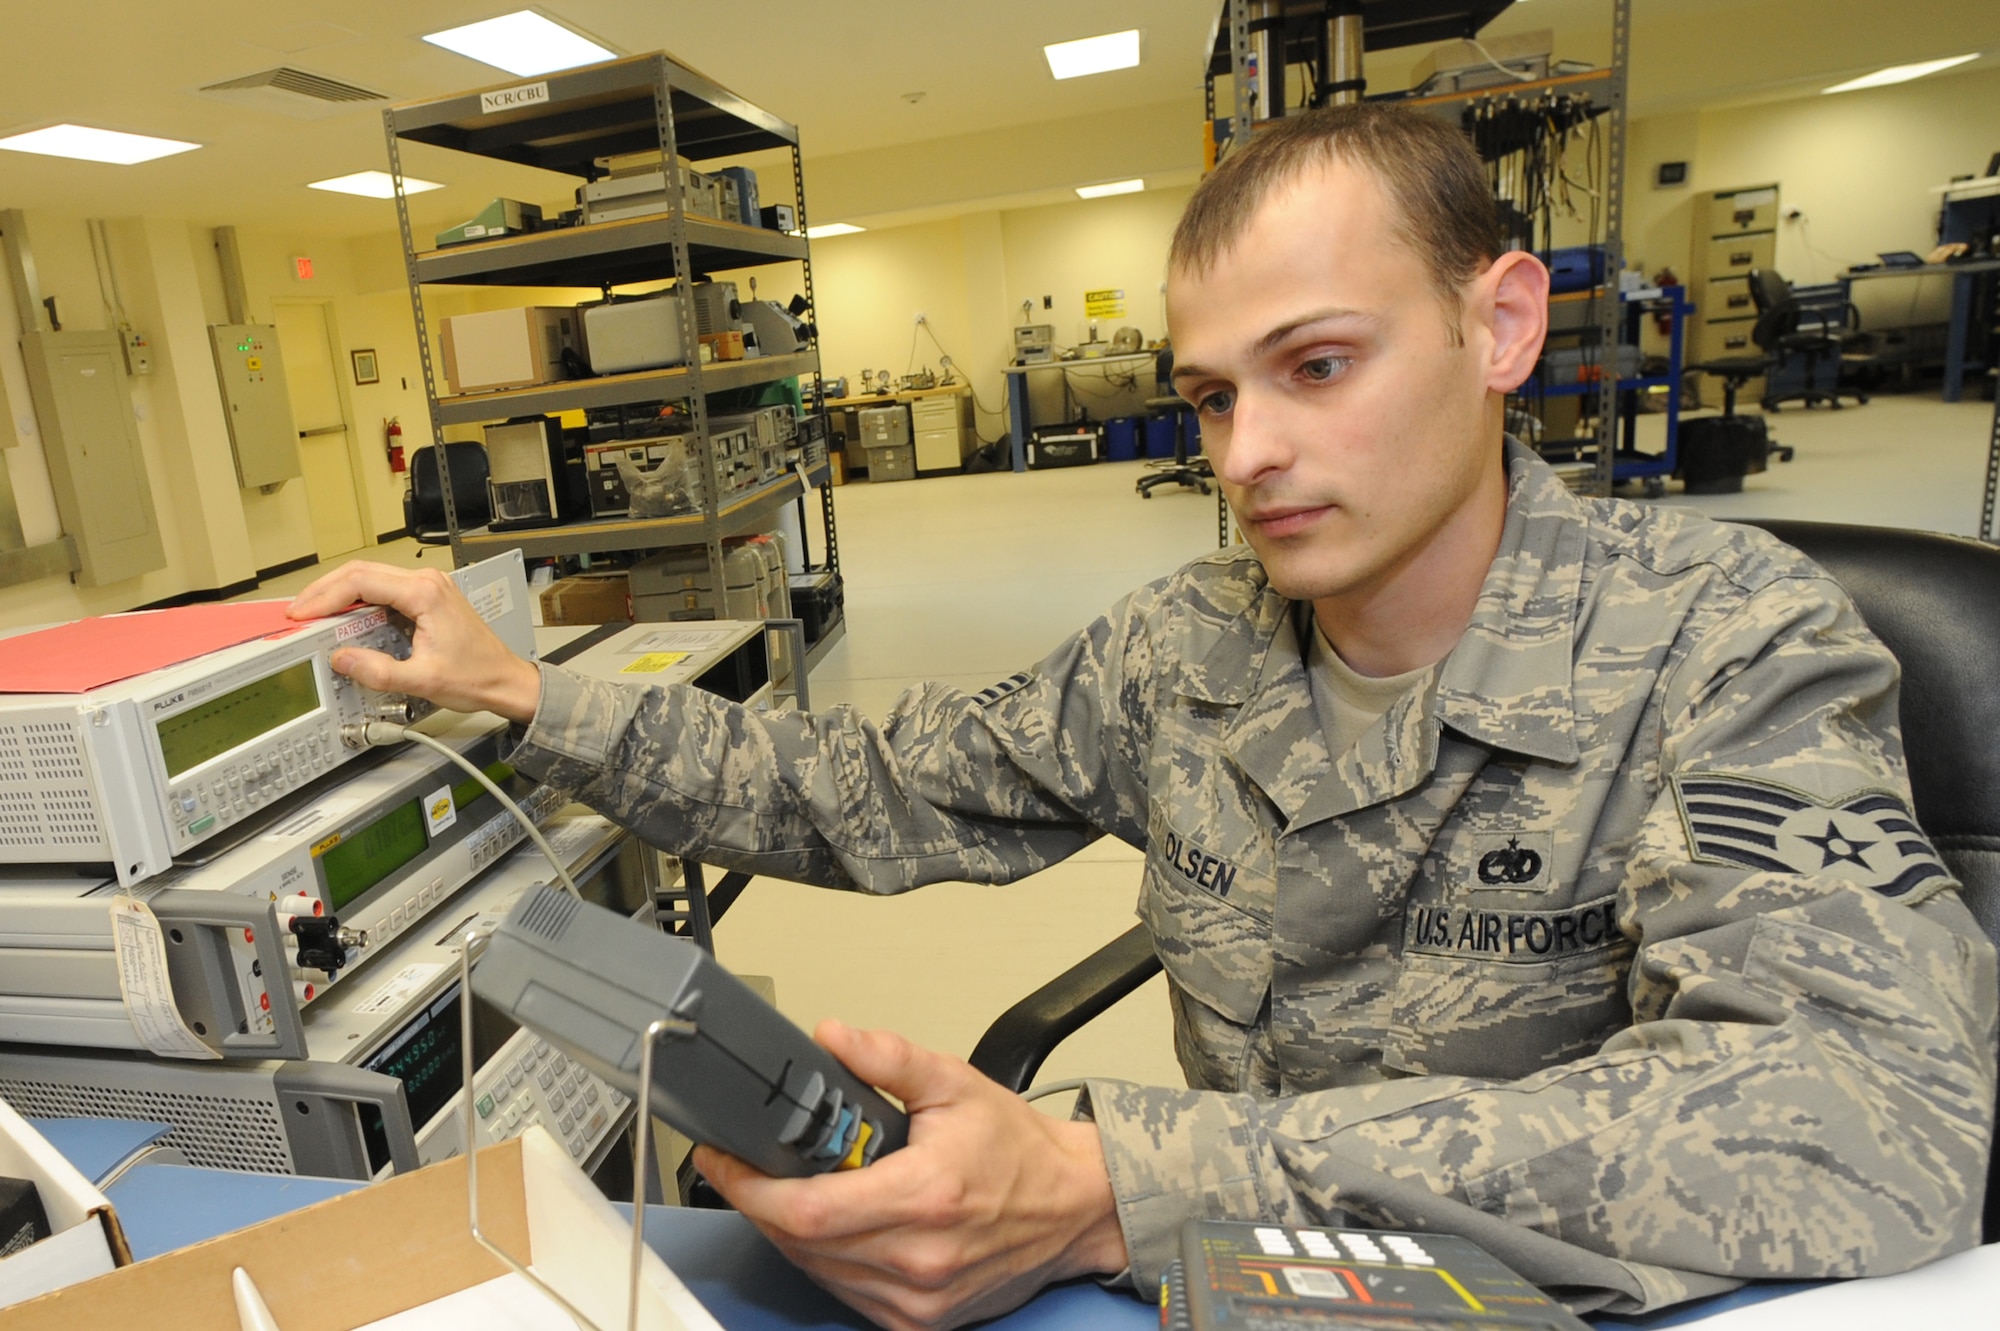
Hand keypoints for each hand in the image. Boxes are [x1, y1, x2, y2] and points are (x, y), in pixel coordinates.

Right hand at [287, 562, 541, 723]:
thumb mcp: (423, 680)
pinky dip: (358, 600)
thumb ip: (378, 671)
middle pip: (360, 572)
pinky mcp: (428, 596)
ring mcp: (428, 586)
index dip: (324, 597)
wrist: (506, 680)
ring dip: (339, 594)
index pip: (360, 581)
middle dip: (324, 591)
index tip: (302, 615)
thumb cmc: (477, 676)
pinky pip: (384, 589)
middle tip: (298, 614)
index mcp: (425, 593)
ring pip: (370, 577)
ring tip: (314, 615)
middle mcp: (427, 582)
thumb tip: (342, 659)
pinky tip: (343, 616)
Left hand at [694, 1021, 1127, 1330]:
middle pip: (801, 1243)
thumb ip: (888, 1058)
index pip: (809, 1209)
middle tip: (746, 1165)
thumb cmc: (1019, 1151)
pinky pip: (845, 1293)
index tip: (724, 1161)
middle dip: (761, 1201)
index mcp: (926, 1196)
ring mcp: (919, 1298)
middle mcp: (920, 1258)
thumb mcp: (956, 1083)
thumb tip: (833, 1037)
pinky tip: (833, 1225)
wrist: (1074, 1207)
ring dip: (790, 1231)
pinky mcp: (919, 1320)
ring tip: (791, 1187)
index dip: (752, 1189)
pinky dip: (824, 1260)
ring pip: (817, 1271)